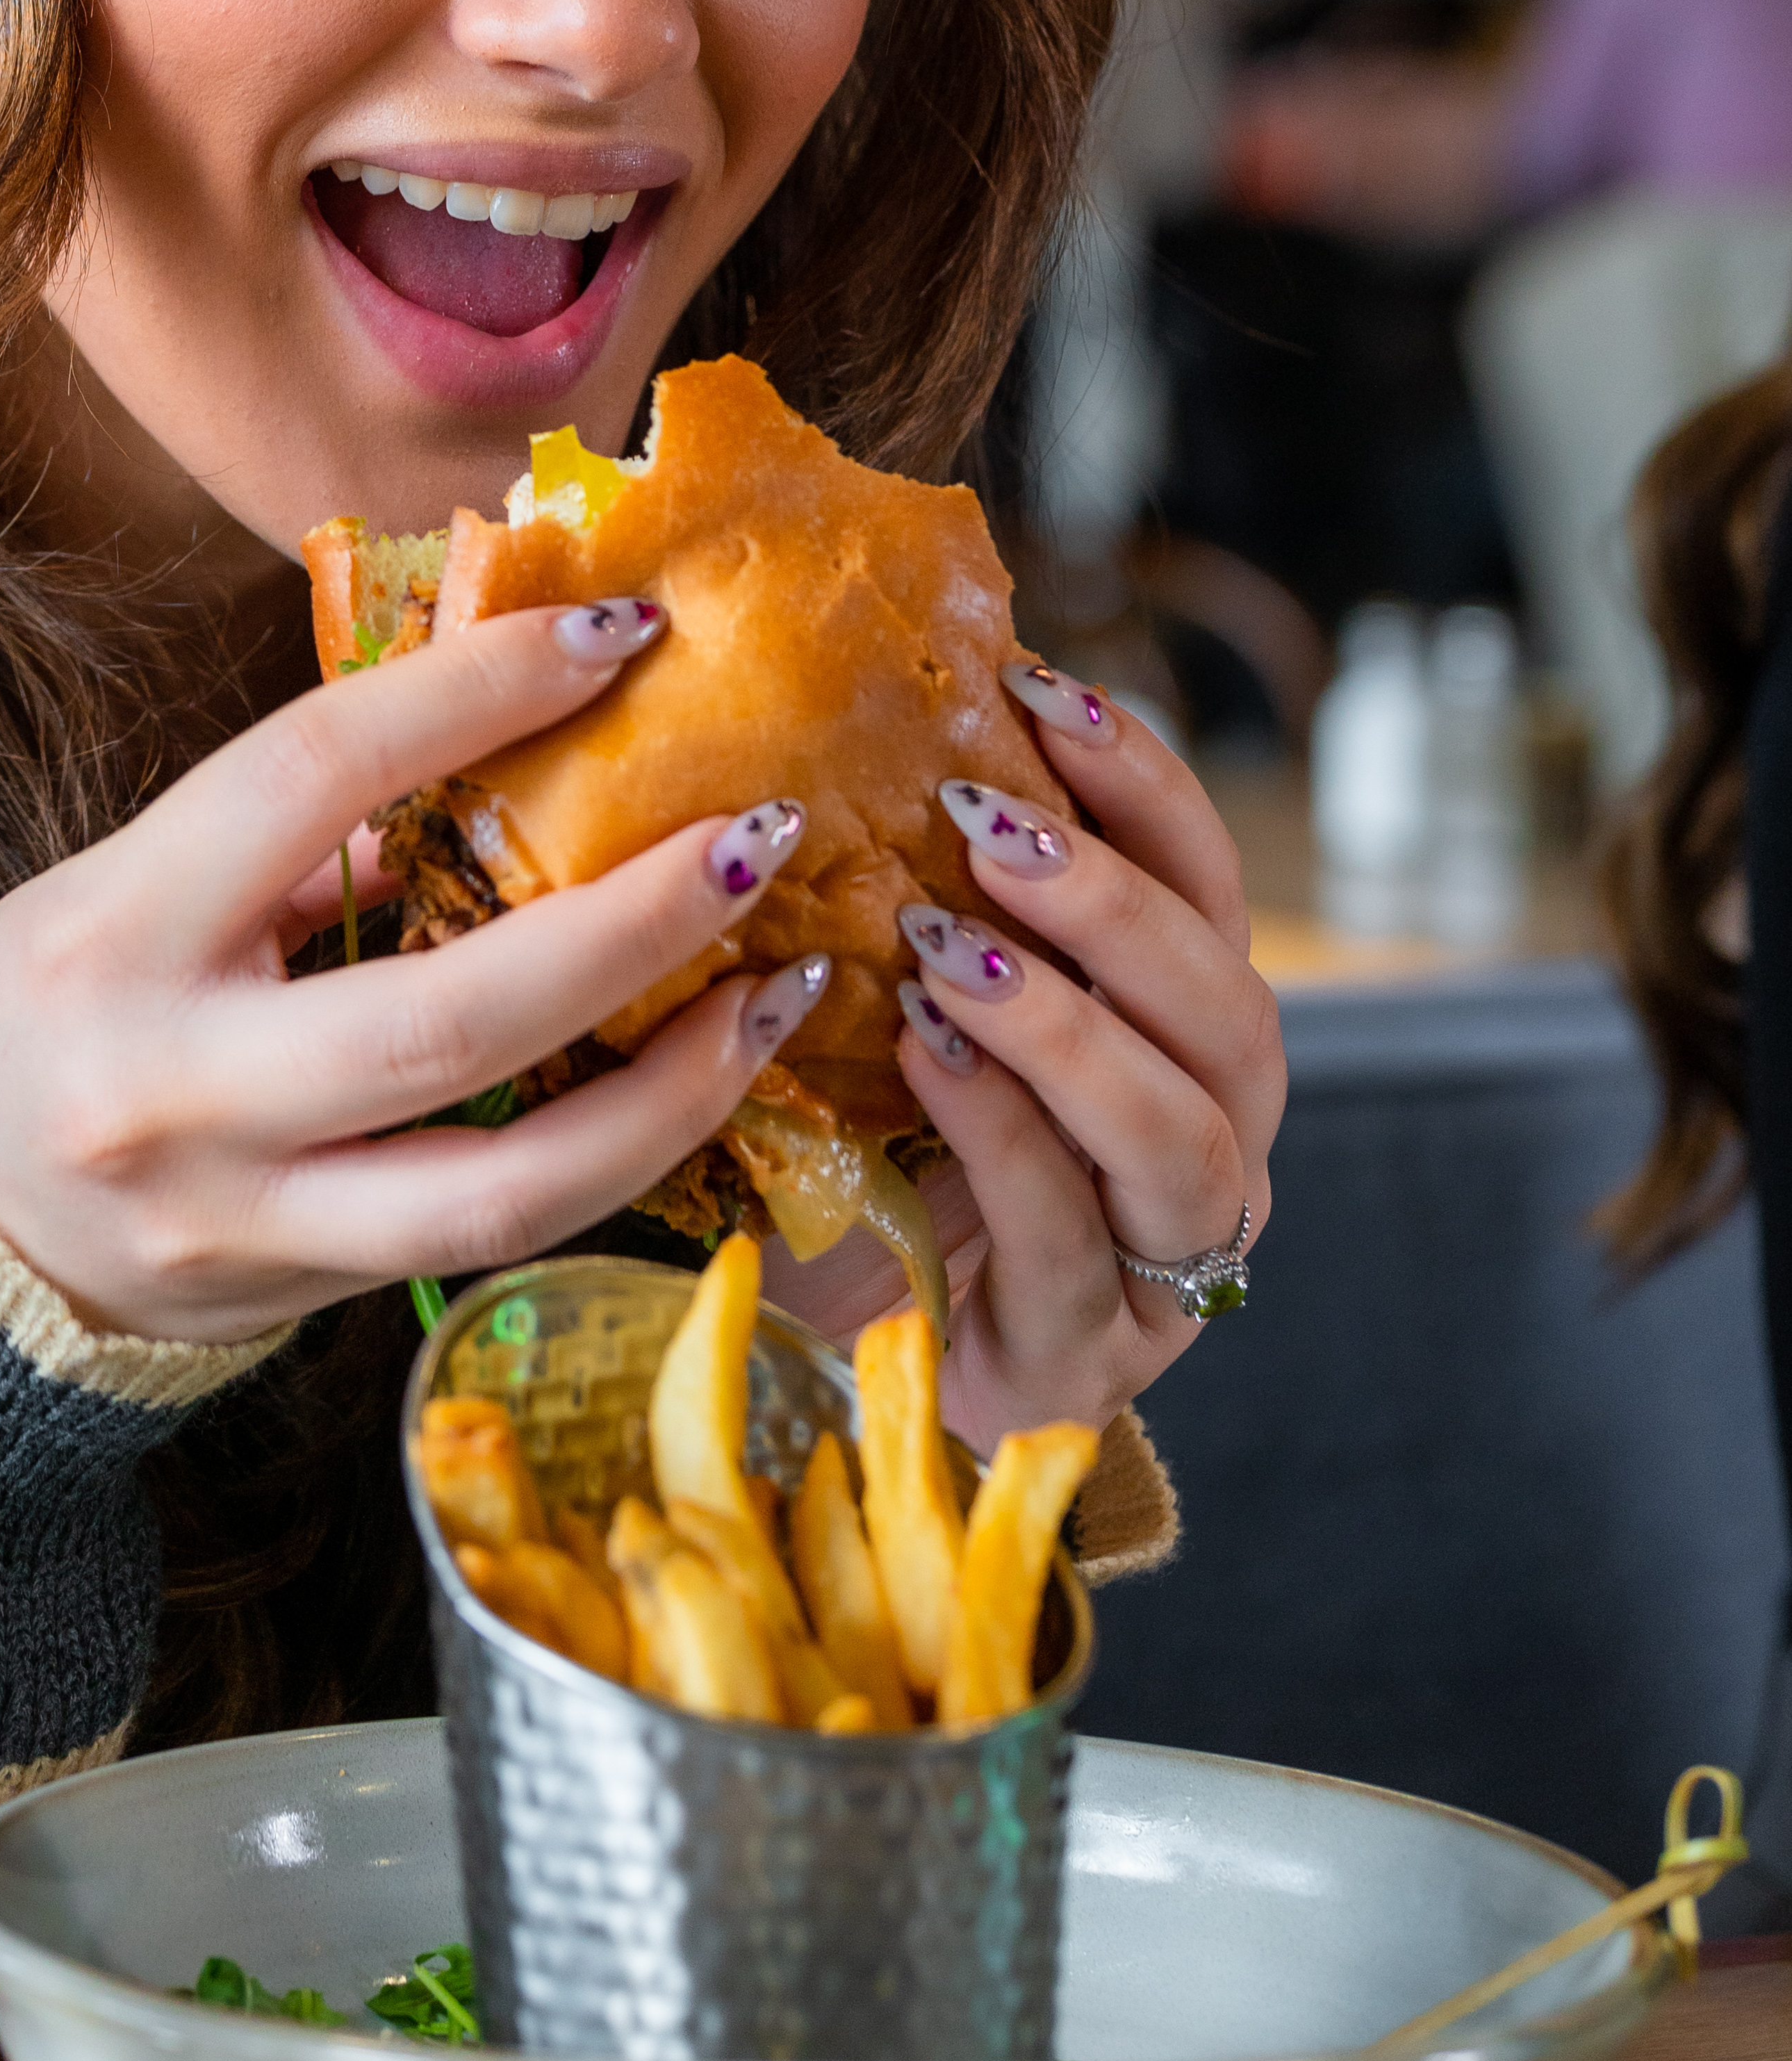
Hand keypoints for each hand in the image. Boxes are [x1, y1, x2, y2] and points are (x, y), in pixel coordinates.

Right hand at [0, 600, 830, 1345]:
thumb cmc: (59, 1010)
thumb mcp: (134, 888)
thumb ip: (304, 839)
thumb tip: (511, 738)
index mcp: (122, 930)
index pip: (315, 777)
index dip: (478, 691)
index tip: (617, 635)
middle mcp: (176, 1087)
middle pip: (446, 1017)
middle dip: (627, 926)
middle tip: (753, 838)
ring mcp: (245, 1217)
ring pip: (501, 1184)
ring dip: (673, 1088)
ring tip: (782, 994)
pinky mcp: (305, 1299)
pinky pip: (494, 1236)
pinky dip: (619, 1161)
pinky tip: (699, 1084)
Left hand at [876, 664, 1283, 1446]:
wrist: (835, 1372)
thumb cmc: (876, 1173)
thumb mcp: (912, 1022)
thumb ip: (940, 909)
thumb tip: (873, 729)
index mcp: (1185, 1048)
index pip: (1209, 892)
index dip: (1143, 784)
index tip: (1038, 688)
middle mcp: (1210, 1148)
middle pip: (1225, 1008)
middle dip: (1115, 906)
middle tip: (985, 828)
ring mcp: (1162, 1266)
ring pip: (1176, 1132)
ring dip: (1066, 1025)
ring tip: (948, 948)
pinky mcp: (1081, 1356)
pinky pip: (1068, 1237)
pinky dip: (1000, 1135)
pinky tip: (926, 1057)